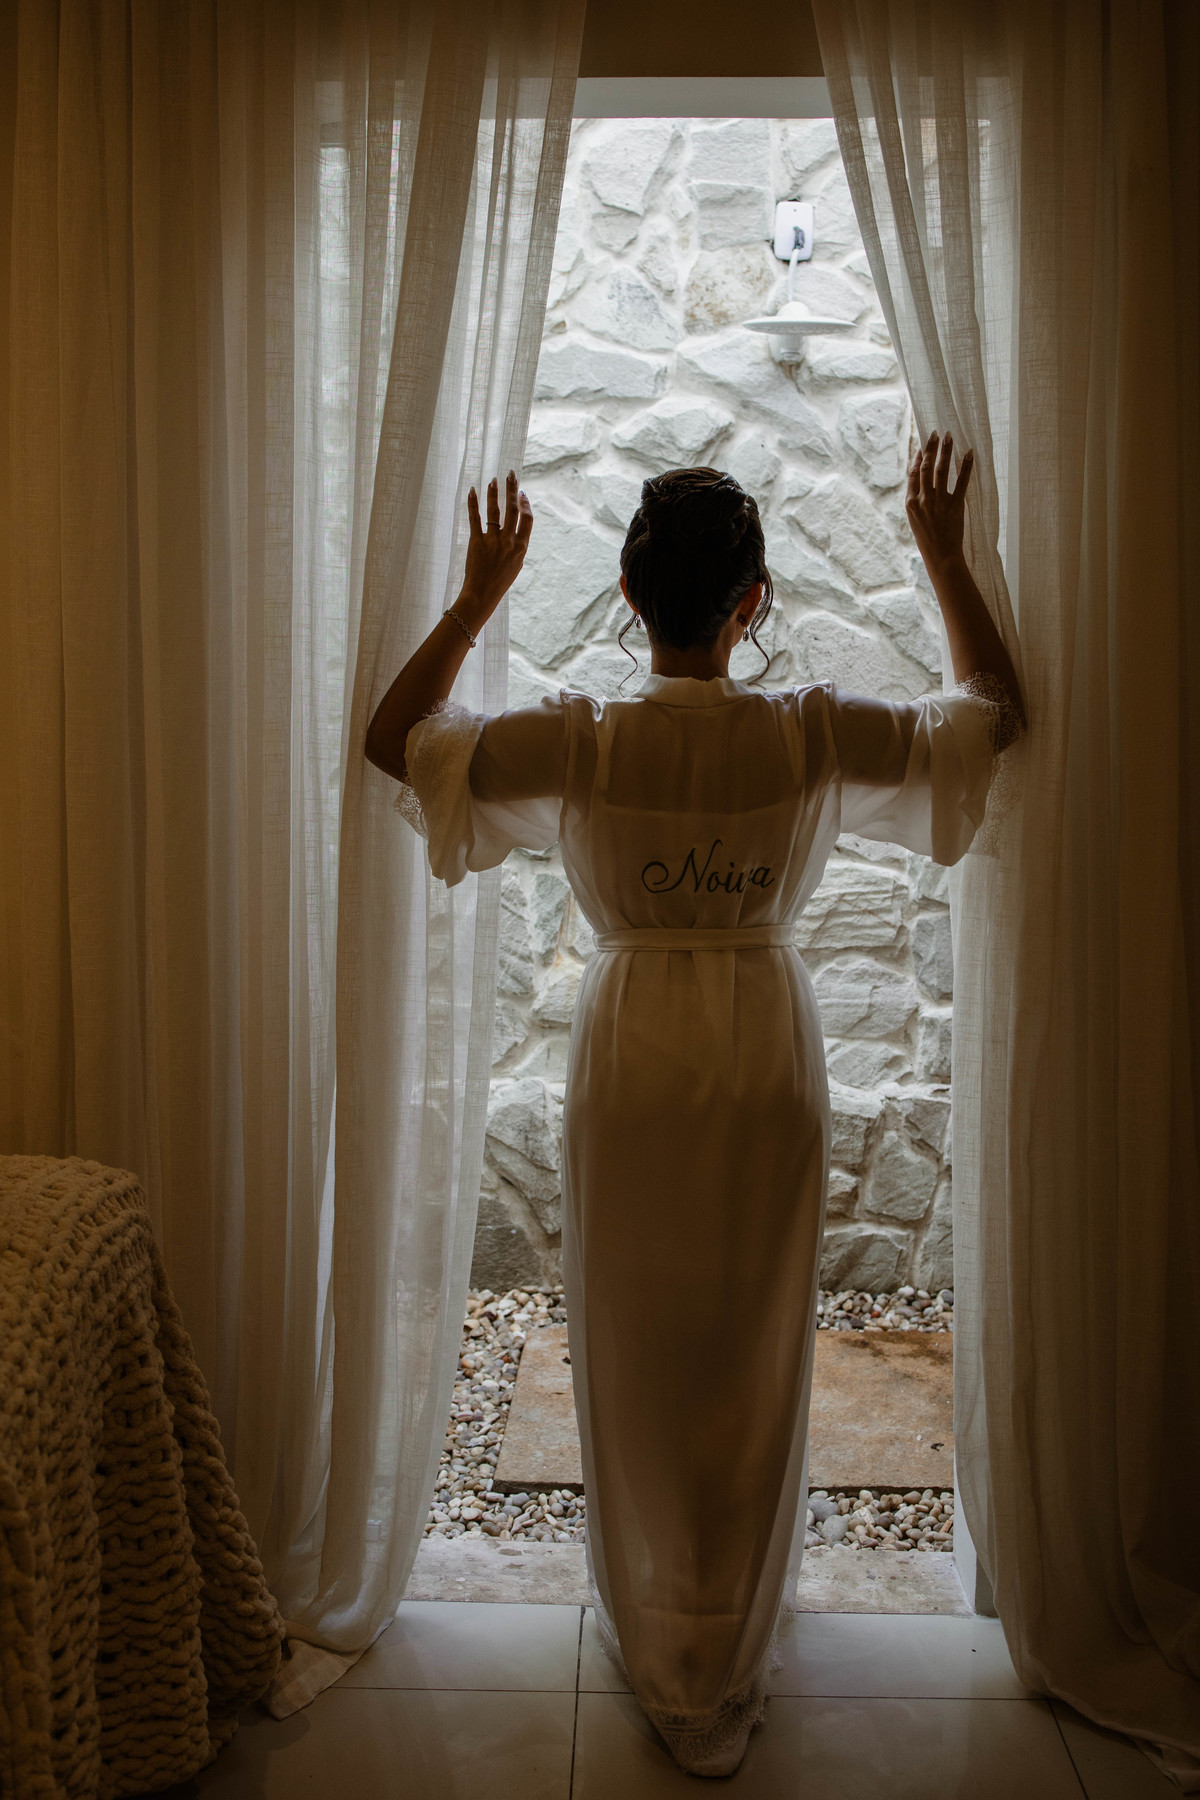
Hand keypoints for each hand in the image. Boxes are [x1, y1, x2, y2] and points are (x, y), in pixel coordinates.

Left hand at [460, 471, 533, 618]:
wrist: (482, 595)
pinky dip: (473, 503)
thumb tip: (518, 531)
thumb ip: (518, 546)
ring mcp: (493, 541)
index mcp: (521, 547)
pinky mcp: (477, 542)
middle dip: (512, 489)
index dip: (525, 503)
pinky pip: (475, 518)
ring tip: (493, 480)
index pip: (527, 519)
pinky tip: (472, 491)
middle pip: (513, 509)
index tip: (521, 492)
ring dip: (494, 493)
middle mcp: (509, 541)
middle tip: (510, 475)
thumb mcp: (515, 565)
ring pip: (495, 510)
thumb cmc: (499, 582)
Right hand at [906, 430, 972, 574]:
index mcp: (910, 503)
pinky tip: (969, 454)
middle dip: (931, 448)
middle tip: (936, 433)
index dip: (918, 457)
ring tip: (949, 437)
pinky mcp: (955, 506)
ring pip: (941, 471)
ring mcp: (939, 502)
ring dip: (946, 452)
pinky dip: (965, 467)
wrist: (940, 556)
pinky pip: (961, 482)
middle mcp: (923, 500)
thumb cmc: (927, 539)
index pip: (913, 473)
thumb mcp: (915, 520)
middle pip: (926, 468)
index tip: (923, 444)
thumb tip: (919, 482)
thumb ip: (916, 501)